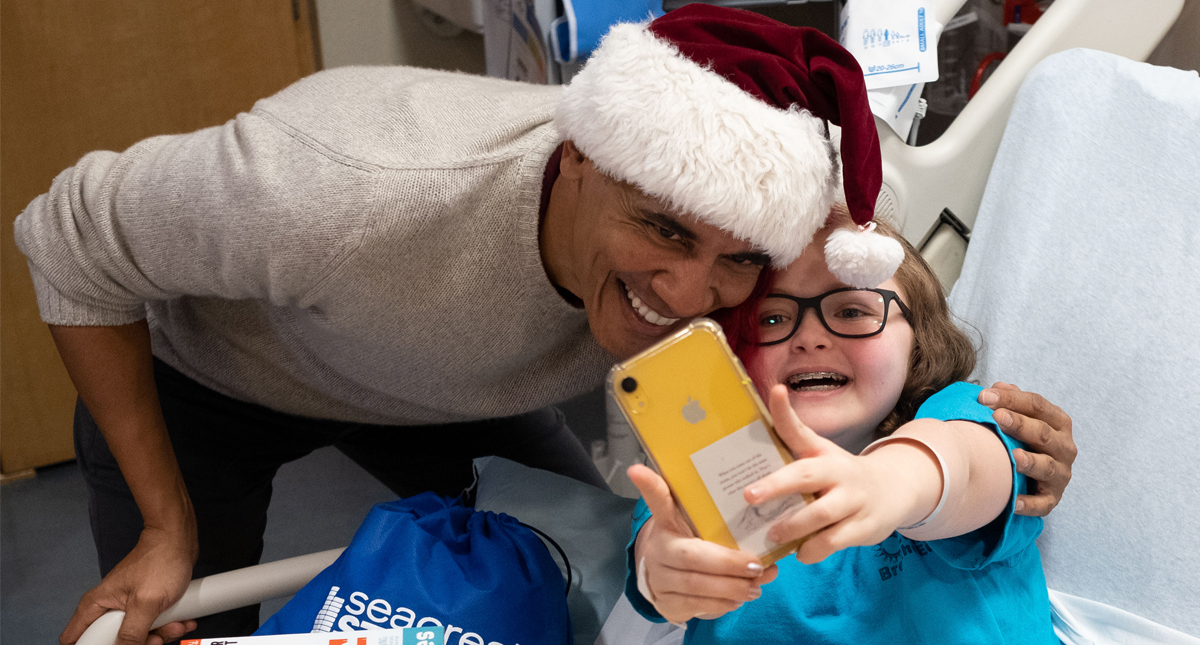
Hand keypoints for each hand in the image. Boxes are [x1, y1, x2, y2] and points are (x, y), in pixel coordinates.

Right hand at [60, 526, 197, 644]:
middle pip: (114, 642)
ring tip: (176, 624)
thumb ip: (131, 633)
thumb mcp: (145, 603)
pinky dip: (169, 626)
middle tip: (156, 638)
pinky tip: (182, 621)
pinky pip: (153, 626)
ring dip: (161, 635)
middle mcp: (108, 608)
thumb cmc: (160, 561)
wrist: (180, 541)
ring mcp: (128, 608)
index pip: (75, 639)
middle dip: (139, 643)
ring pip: (138, 636)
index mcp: (96, 606)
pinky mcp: (146, 607)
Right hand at [627, 464, 776, 623]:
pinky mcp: (665, 603)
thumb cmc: (691, 546)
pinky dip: (722, 604)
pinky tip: (738, 599)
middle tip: (757, 565)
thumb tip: (771, 559)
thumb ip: (733, 535)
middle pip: (692, 555)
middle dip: (729, 563)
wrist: (665, 578)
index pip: (658, 501)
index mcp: (666, 523)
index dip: (650, 486)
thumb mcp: (701, 529)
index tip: (637, 469)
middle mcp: (658, 548)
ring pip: (697, 584)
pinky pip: (696, 605)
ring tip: (755, 586)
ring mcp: (659, 578)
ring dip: (732, 587)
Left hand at [745, 386, 939, 563]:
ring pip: (821, 514)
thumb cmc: (840, 474)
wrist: (892, 490)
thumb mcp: (818, 455)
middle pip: (807, 475)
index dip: (784, 411)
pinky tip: (801, 551)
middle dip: (776, 485)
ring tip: (772, 534)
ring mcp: (854, 499)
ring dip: (793, 527)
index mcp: (822, 453)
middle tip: (749, 496)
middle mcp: (839, 472)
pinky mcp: (864, 527)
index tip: (776, 391)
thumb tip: (757, 425)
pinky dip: (813, 549)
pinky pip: (834, 541)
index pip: (800, 429)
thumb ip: (790, 442)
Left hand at [978, 382, 1075, 515]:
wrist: (1036, 476)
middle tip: (997, 417)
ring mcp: (1061, 474)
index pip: (1037, 405)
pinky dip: (1030, 503)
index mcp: (1058, 422)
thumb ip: (1011, 401)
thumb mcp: (1022, 417)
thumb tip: (996, 387)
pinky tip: (1014, 502)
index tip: (984, 397)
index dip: (1011, 399)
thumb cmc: (1024, 439)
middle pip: (1042, 433)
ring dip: (1030, 462)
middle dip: (1019, 424)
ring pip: (1047, 467)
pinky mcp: (1052, 498)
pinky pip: (1042, 503)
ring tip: (1013, 457)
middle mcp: (1064, 447)